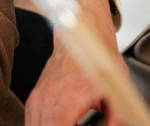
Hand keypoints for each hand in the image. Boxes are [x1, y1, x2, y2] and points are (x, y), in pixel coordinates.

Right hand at [26, 0, 126, 125]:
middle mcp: (50, 94)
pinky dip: (42, 125)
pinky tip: (56, 124)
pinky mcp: (34, 96)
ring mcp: (39, 95)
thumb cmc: (99, 58)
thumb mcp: (118, 88)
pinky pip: (32, 120)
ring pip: (34, 125)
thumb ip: (116, 117)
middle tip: (76, 125)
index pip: (55, 124)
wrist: (81, 32)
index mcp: (72, 92)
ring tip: (69, 123)